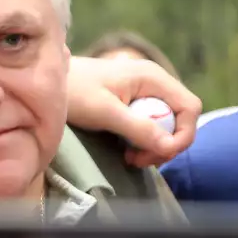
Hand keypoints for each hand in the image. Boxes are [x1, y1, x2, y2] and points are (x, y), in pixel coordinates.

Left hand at [65, 56, 199, 166]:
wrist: (48, 81)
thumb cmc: (73, 91)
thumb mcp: (105, 112)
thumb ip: (138, 127)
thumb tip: (169, 147)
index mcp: (153, 77)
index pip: (190, 107)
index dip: (184, 134)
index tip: (160, 154)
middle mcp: (154, 82)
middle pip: (181, 119)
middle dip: (166, 145)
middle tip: (139, 160)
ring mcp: (145, 92)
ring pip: (167, 125)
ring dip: (154, 146)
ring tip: (130, 157)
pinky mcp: (134, 103)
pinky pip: (152, 125)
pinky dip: (143, 141)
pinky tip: (126, 150)